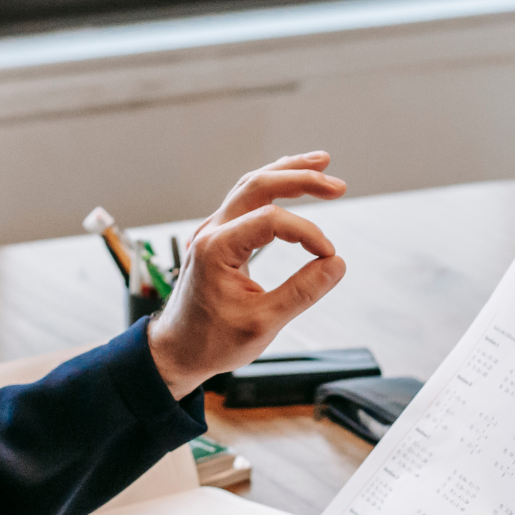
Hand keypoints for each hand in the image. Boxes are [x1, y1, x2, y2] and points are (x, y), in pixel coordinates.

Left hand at [147, 152, 348, 398]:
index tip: (328, 256)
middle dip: (300, 179)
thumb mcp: (262, 324)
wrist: (176, 350)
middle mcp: (211, 232)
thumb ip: (302, 292)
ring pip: (251, 185)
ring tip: (321, 163)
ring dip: (287, 173)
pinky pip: (246, 200)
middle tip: (338, 185)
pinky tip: (293, 182)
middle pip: (258, 185)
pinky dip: (273, 187)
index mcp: (216, 249)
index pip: (270, 220)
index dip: (307, 233)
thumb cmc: (212, 341)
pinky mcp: (219, 237)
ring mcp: (212, 231)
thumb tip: (336, 264)